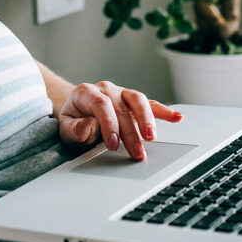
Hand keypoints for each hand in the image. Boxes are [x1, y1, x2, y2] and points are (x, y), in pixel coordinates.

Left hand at [57, 81, 181, 160]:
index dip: (109, 125)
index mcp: (86, 93)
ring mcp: (121, 94)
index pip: (101, 105)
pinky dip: (163, 111)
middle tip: (136, 152)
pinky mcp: (132, 102)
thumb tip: (85, 127)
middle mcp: (106, 89)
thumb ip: (73, 129)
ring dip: (147, 119)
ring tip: (152, 137)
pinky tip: (176, 117)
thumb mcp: (65, 128)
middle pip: (122, 107)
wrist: (77, 112)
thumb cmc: (73, 121)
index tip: (113, 145)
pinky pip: (150, 104)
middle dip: (130, 132)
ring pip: (138, 100)